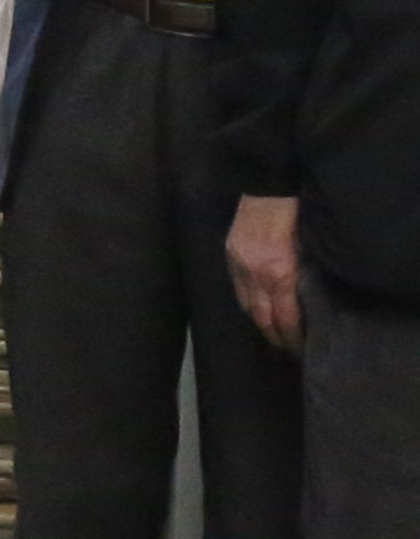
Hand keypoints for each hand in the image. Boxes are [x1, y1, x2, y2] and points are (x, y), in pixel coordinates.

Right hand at [228, 193, 303, 352]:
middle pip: (262, 317)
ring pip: (247, 305)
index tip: (301, 349)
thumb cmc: (297, 219)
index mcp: (280, 274)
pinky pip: (237, 288)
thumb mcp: (308, 252)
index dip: (292, 338)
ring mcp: (239, 265)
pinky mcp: (229, 255)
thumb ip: (304, 278)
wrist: (268, 189)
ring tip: (271, 333)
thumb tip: (308, 303)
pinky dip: (248, 303)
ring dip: (260, 322)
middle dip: (275, 337)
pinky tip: (256, 308)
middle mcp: (256, 275)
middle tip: (286, 349)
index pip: (284, 318)